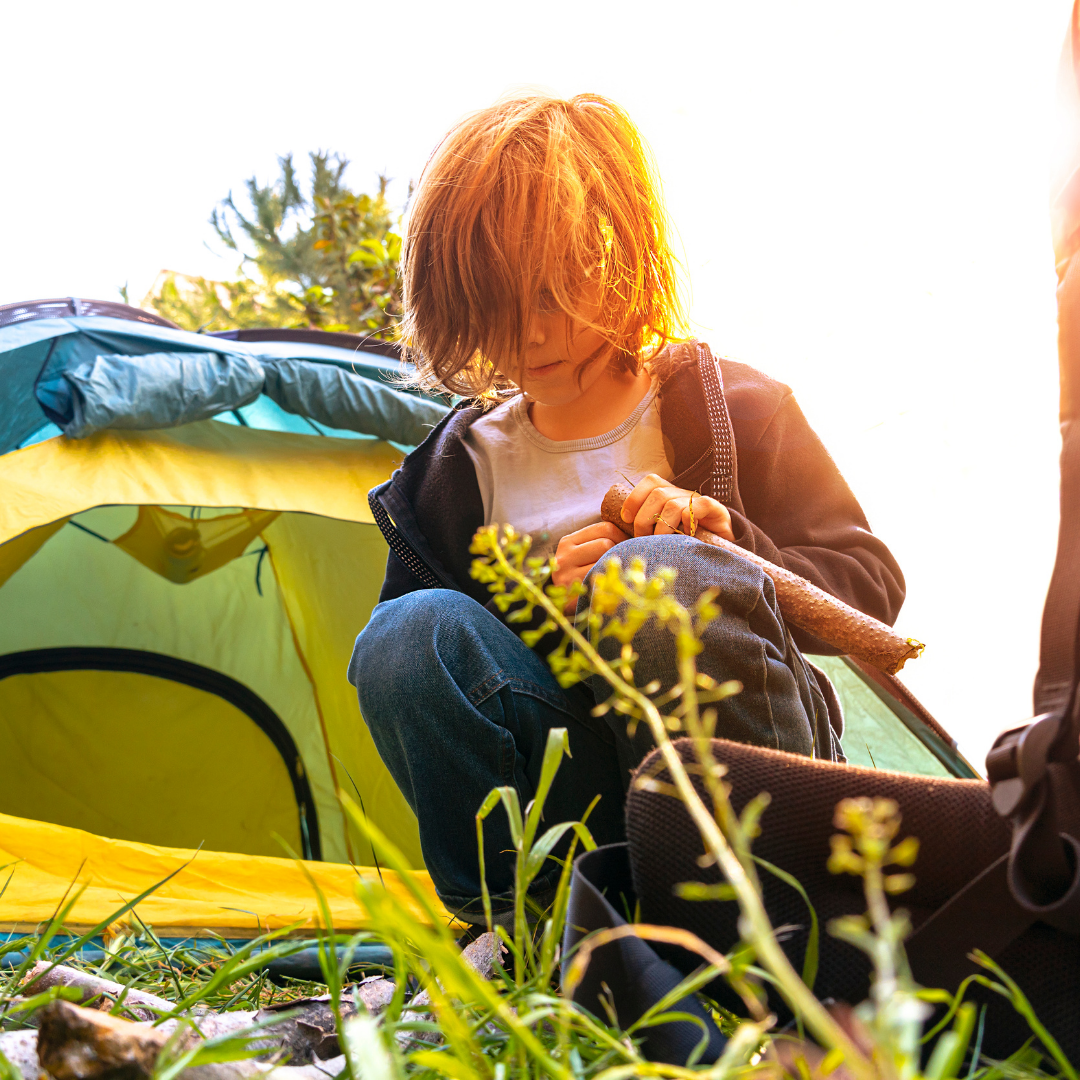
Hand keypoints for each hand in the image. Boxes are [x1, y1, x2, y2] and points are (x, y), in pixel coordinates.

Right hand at [551, 521, 627, 609]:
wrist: (561, 608)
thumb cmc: (580, 580)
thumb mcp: (582, 557)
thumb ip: (599, 542)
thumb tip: (632, 533)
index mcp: (568, 542)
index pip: (604, 528)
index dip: (622, 536)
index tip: (627, 547)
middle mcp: (565, 555)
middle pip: (606, 542)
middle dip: (620, 551)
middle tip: (625, 562)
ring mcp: (568, 573)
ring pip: (605, 557)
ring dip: (617, 565)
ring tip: (617, 573)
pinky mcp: (575, 589)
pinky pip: (603, 577)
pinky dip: (612, 579)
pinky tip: (613, 585)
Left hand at [620, 474, 734, 541]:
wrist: (721, 547)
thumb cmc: (685, 542)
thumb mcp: (661, 533)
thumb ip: (643, 529)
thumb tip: (614, 531)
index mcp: (669, 494)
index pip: (650, 482)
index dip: (634, 498)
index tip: (625, 518)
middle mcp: (683, 493)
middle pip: (657, 494)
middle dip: (644, 518)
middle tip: (642, 538)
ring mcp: (699, 500)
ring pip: (672, 504)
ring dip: (662, 527)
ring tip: (662, 543)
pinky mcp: (715, 509)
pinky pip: (698, 506)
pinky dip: (688, 520)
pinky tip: (686, 534)